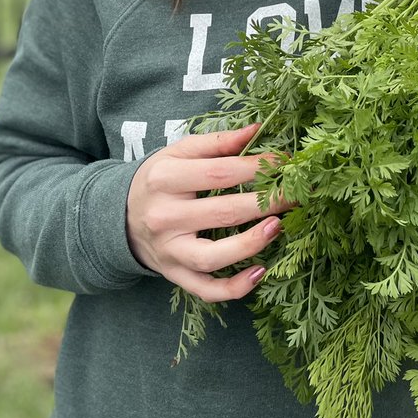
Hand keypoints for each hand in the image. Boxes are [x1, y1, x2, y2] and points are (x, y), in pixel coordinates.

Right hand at [126, 122, 292, 301]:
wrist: (118, 217)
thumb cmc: (160, 179)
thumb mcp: (179, 152)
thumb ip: (218, 142)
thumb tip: (256, 128)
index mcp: (166, 178)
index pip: (220, 172)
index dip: (257, 167)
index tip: (287, 162)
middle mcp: (165, 217)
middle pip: (222, 212)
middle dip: (266, 203)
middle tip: (298, 194)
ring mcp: (169, 251)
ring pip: (212, 257)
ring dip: (250, 244)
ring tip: (278, 227)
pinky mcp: (174, 275)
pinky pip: (205, 289)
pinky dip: (234, 288)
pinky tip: (261, 273)